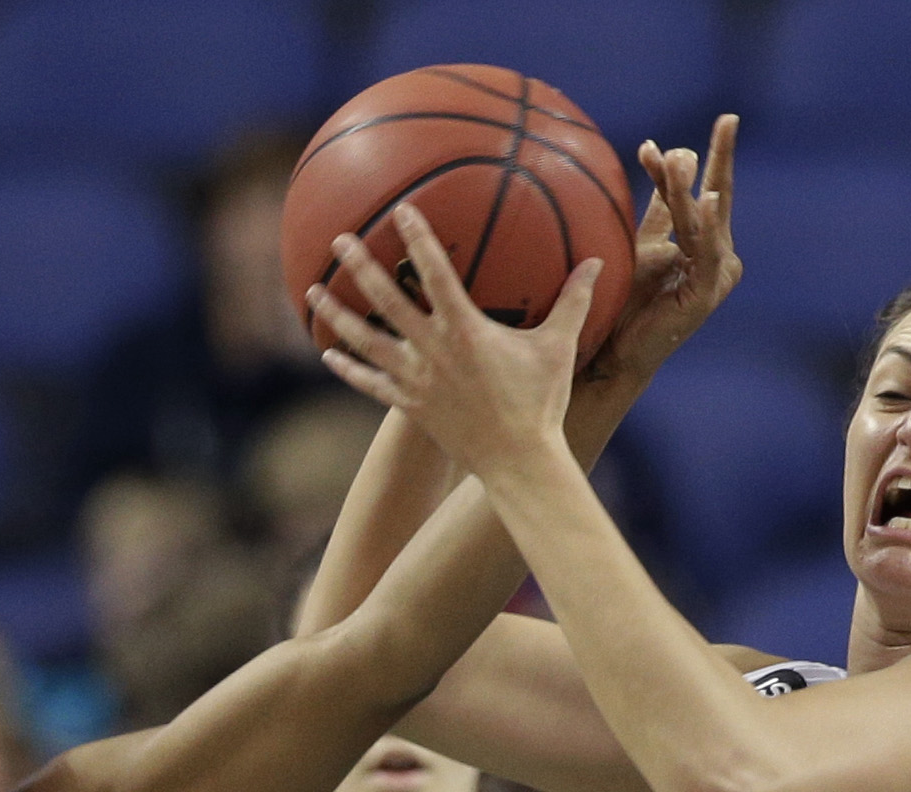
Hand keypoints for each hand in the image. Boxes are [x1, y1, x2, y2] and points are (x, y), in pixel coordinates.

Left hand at [309, 204, 601, 469]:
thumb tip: (597, 261)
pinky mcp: (409, 406)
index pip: (435, 272)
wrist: (517, 462)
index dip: (418, 238)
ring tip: (313, 290)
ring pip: (366, 341)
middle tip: (339, 239)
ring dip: (337, 313)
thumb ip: (573, 301)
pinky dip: (348, 368)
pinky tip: (328, 353)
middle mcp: (432, 350)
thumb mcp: (559, 347)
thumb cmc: (541, 403)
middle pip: (386, 300)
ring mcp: (415, 380)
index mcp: (465, 329)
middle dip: (360, 266)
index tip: (401, 210)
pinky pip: (370, 384)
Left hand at [585, 115, 740, 384]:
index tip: (654, 142)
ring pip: (704, 221)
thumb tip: (673, 150)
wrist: (617, 351)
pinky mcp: (709, 291)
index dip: (684, 164)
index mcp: (706, 242)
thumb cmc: (629, 300)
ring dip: (692, 187)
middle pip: (717, 197)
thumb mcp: (644, 242)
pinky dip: (707, 224)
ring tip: (684, 154)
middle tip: (728, 118)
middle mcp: (719, 255)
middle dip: (722, 156)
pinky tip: (706, 199)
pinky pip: (706, 250)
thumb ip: (660, 205)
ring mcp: (717, 274)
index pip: (698, 193)